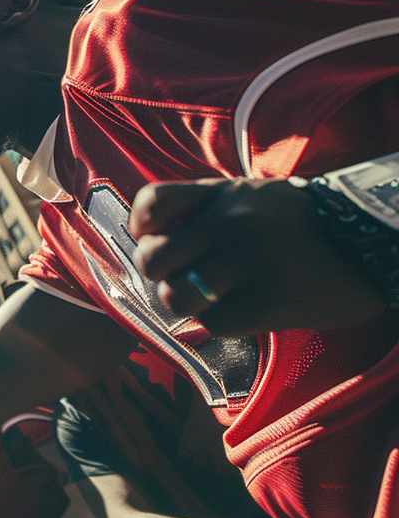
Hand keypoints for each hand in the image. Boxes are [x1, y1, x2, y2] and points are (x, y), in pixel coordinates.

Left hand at [128, 178, 384, 335]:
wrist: (373, 242)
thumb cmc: (300, 226)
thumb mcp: (250, 197)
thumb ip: (203, 212)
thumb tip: (151, 251)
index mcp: (220, 193)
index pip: (150, 203)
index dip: (143, 229)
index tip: (163, 240)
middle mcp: (229, 221)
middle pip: (152, 260)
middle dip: (163, 277)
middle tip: (187, 281)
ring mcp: (250, 260)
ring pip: (176, 296)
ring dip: (189, 305)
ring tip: (214, 299)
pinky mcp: (270, 299)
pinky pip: (215, 323)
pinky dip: (226, 323)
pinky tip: (249, 310)